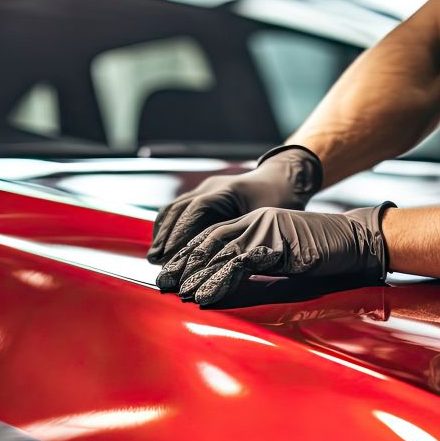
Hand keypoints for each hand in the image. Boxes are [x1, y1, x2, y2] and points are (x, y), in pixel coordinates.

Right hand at [146, 146, 322, 262]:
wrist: (284, 178)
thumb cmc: (280, 198)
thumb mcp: (266, 218)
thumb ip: (247, 235)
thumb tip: (227, 261)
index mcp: (224, 190)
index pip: (194, 211)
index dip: (179, 233)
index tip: (168, 253)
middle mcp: (209, 188)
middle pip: (177, 210)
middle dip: (165, 236)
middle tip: (155, 261)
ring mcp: (205, 190)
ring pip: (174, 209)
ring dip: (163, 233)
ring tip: (155, 257)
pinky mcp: (205, 198)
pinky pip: (180, 212)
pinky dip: (170, 228)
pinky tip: (166, 247)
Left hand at [157, 204, 394, 306]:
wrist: (356, 241)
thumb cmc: (325, 254)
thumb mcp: (283, 260)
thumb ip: (258, 268)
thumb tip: (232, 289)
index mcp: (256, 224)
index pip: (214, 237)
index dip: (190, 256)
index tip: (174, 274)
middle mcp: (255, 223)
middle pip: (208, 242)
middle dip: (183, 264)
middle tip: (162, 283)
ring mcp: (263, 231)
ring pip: (217, 251)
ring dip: (194, 274)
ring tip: (176, 292)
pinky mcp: (274, 245)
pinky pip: (238, 264)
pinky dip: (217, 282)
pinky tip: (203, 296)